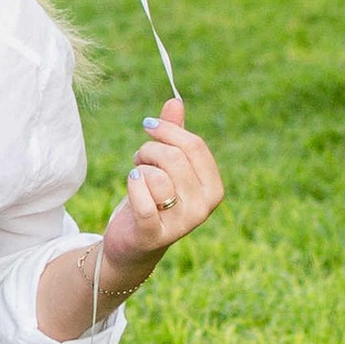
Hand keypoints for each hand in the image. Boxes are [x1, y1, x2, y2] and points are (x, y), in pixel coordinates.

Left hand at [97, 95, 223, 283]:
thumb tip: (174, 100)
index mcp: (213, 188)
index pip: (194, 146)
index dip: (168, 130)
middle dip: (149, 150)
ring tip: (136, 176)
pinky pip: (143, 200)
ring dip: (139, 168)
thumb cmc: (152, 199)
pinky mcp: (154, 235)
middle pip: (174, 158)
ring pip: (157, 175)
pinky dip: (133, 185)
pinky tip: (132, 182)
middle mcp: (203, 208)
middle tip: (139, 158)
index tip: (148, 126)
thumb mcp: (165, 166)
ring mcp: (181, 224)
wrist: (133, 243)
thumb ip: (173, 136)